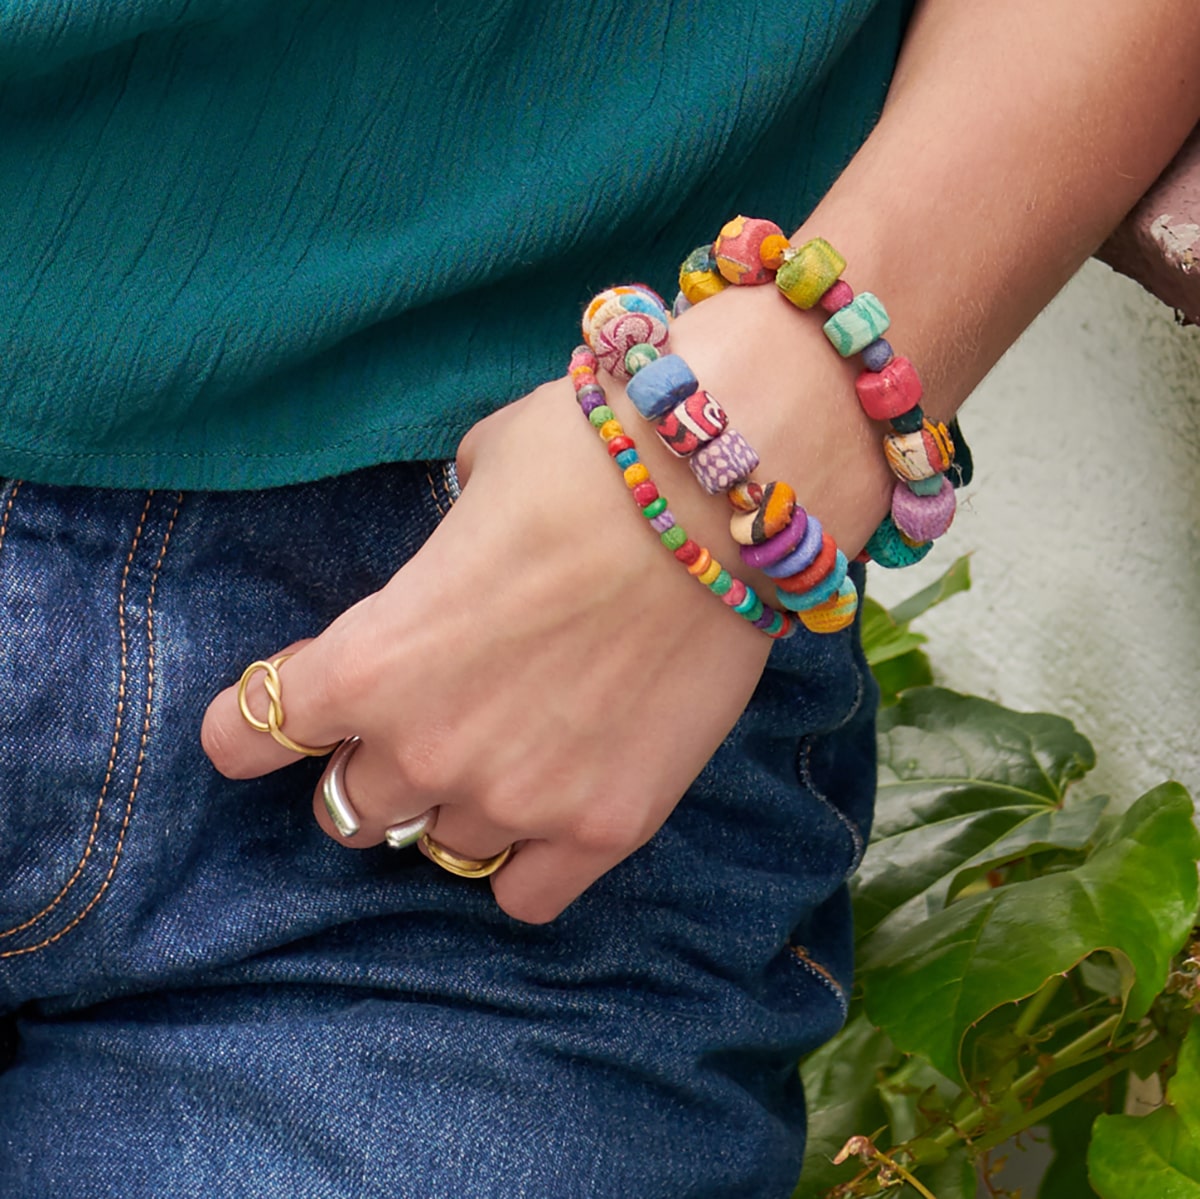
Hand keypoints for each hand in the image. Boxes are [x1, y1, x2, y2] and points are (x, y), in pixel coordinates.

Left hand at [200, 369, 774, 923]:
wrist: (725, 495)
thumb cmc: (590, 460)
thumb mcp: (473, 477)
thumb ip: (436, 552)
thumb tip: (453, 564)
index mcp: (370, 658)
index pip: (250, 733)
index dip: (255, 724)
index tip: (280, 714)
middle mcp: (426, 747)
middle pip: (346, 809)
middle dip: (370, 767)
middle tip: (422, 724)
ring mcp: (517, 799)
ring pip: (439, 848)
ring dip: (456, 805)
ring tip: (509, 750)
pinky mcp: (605, 827)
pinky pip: (524, 895)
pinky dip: (523, 860)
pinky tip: (551, 807)